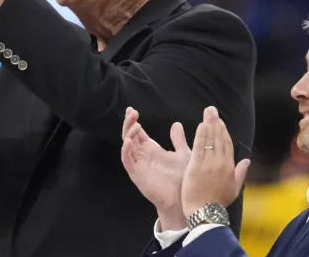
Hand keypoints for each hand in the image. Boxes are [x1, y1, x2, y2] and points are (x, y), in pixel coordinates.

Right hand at [120, 108, 191, 229]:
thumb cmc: (182, 177)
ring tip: (134, 123)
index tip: (132, 109)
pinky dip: (126, 150)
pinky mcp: (136, 174)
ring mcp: (138, 164)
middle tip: (131, 112)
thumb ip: (178, 140)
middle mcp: (142, 155)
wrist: (182, 198)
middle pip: (130, 136)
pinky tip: (129, 141)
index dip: (133, 121)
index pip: (138, 132)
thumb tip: (176, 124)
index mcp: (151, 150)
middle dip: (129, 123)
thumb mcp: (182, 154)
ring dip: (128, 133)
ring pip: (127, 146)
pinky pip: (127, 161)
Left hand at [181, 107, 250, 218]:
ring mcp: (208, 164)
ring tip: (207, 113)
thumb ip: (241, 173)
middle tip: (212, 110)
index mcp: (229, 167)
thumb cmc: (219, 202)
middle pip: (219, 138)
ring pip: (210, 140)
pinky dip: (200, 135)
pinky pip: (199, 147)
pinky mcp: (196, 166)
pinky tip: (200, 125)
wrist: (206, 213)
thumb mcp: (234, 189)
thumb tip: (247, 160)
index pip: (227, 145)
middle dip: (216, 123)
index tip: (220, 122)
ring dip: (209, 125)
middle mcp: (220, 163)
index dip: (224, 132)